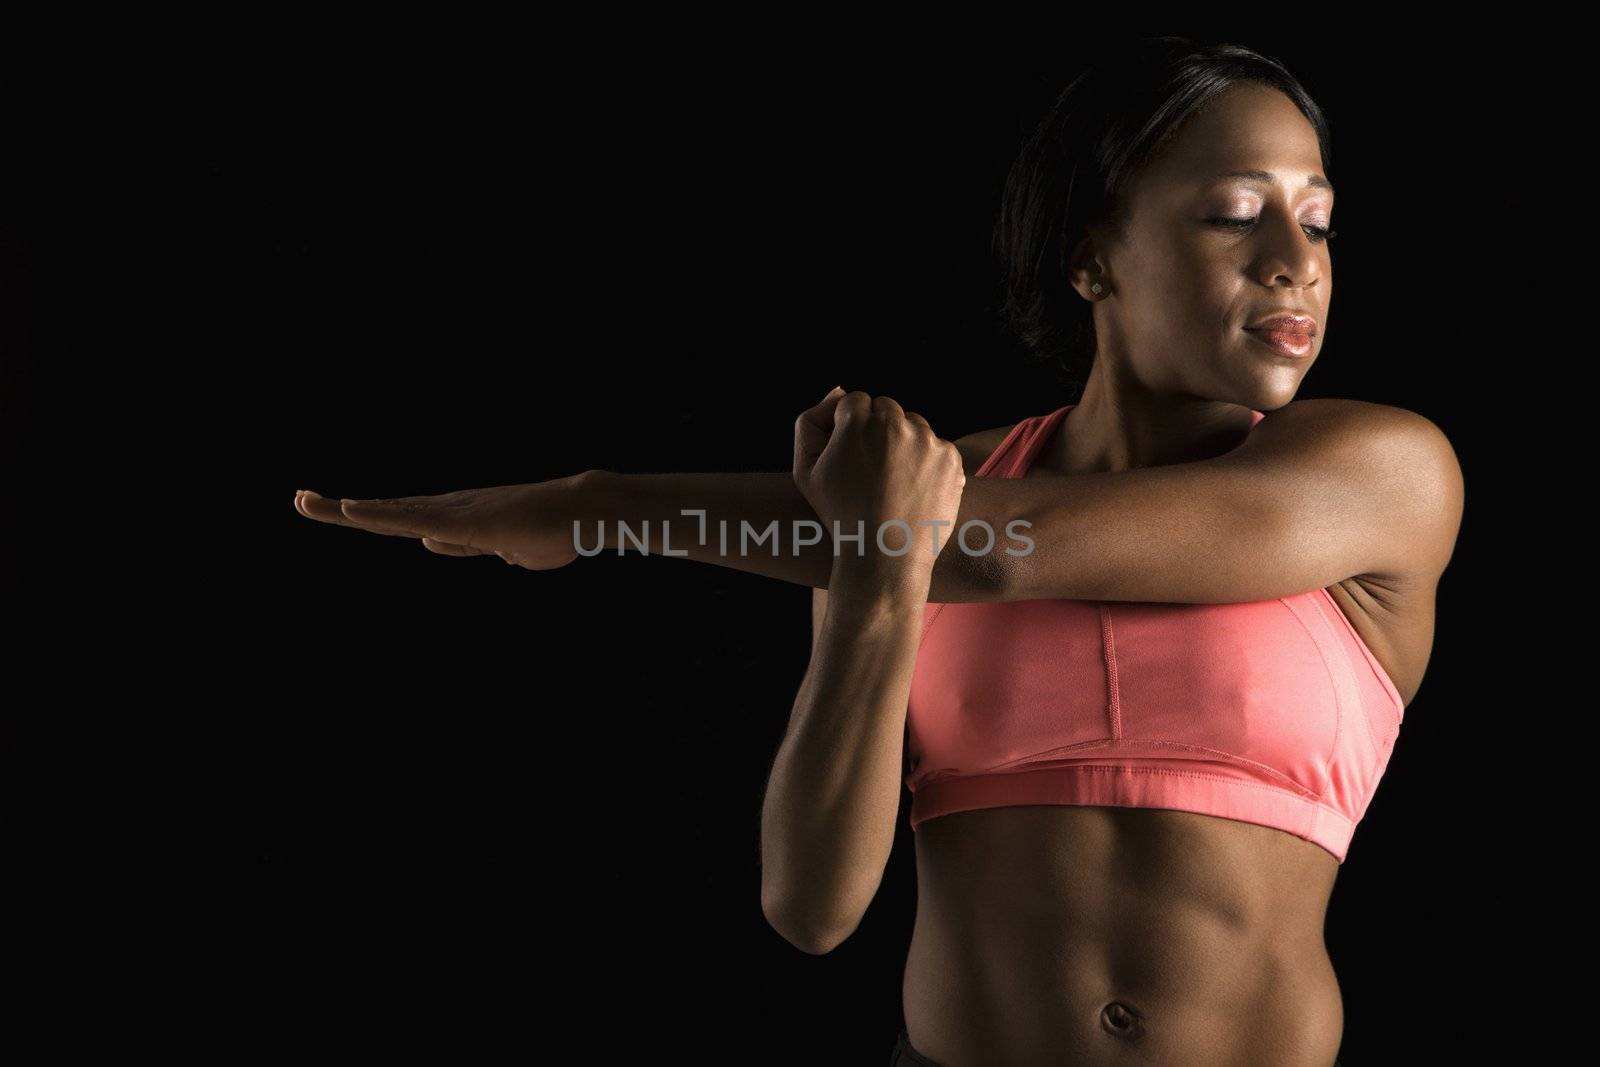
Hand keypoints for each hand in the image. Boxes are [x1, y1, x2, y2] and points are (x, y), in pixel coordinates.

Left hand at [293, 475, 587, 569]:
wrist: (580, 515)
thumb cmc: (548, 532)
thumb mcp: (499, 549)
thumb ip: (464, 546)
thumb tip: (429, 542)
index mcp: (454, 520)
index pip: (399, 520)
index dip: (366, 516)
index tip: (333, 508)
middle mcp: (446, 510)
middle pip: (384, 512)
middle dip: (338, 509)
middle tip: (299, 499)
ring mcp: (452, 513)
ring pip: (389, 513)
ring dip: (345, 510)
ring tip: (304, 502)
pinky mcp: (461, 521)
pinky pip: (412, 518)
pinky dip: (379, 514)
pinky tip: (350, 510)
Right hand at [792, 387, 965, 567]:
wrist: (886, 555)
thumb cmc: (840, 514)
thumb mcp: (805, 471)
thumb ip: (811, 422)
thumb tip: (838, 391)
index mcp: (857, 422)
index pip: (855, 401)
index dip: (850, 428)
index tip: (851, 456)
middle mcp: (894, 424)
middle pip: (886, 409)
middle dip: (878, 430)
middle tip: (872, 470)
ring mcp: (927, 440)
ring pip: (914, 426)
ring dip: (904, 444)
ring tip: (893, 484)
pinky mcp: (951, 458)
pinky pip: (936, 447)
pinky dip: (927, 463)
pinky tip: (913, 490)